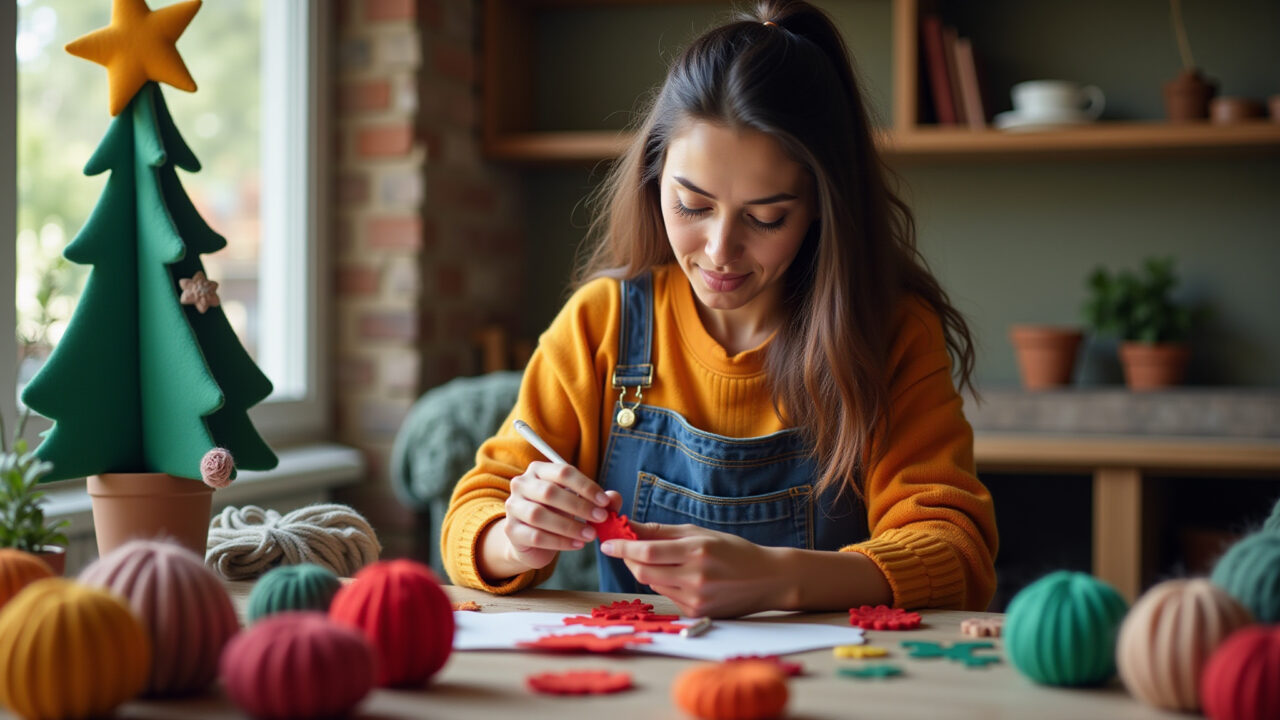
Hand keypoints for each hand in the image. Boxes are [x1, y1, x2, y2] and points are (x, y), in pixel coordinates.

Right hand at [501, 461, 616, 570]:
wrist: (533, 540)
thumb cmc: (559, 514)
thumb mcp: (579, 504)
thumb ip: (598, 500)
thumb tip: (614, 498)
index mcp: (538, 470)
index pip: (563, 472)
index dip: (586, 486)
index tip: (605, 502)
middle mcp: (521, 484)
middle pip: (549, 492)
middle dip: (579, 506)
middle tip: (601, 519)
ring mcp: (513, 507)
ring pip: (539, 515)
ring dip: (570, 526)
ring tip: (591, 535)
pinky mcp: (511, 530)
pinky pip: (536, 536)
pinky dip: (560, 542)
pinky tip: (578, 545)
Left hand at [600, 522, 789, 617]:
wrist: (767, 579)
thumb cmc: (734, 551)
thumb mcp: (701, 534)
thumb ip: (663, 532)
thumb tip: (630, 527)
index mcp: (696, 551)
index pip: (647, 551)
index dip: (623, 548)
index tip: (607, 543)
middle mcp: (695, 576)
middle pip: (643, 571)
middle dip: (630, 560)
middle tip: (627, 549)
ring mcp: (696, 598)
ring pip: (653, 585)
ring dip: (648, 572)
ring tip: (662, 561)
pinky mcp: (696, 613)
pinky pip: (667, 597)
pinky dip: (665, 585)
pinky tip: (681, 578)